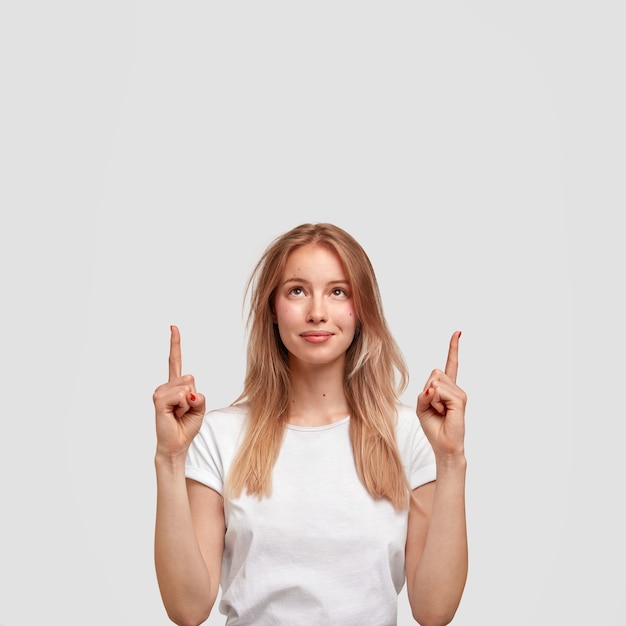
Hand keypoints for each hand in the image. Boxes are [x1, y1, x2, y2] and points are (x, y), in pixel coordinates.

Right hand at [153, 325, 205, 459]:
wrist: (177, 444)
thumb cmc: (186, 426)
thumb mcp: (200, 408)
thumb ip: (199, 396)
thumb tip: (189, 392)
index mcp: (175, 385)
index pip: (175, 360)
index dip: (175, 343)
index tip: (173, 327)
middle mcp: (166, 386)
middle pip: (190, 378)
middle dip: (194, 397)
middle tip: (185, 411)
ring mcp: (161, 392)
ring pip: (187, 387)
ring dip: (189, 404)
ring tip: (179, 414)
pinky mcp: (159, 400)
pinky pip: (182, 395)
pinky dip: (184, 406)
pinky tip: (175, 415)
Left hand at [416, 331, 466, 460]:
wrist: (444, 445)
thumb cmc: (433, 427)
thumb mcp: (421, 407)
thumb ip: (424, 393)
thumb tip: (433, 386)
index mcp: (447, 388)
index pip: (450, 364)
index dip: (453, 348)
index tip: (458, 332)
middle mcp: (455, 388)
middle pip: (434, 373)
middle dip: (427, 390)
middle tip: (434, 407)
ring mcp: (459, 393)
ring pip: (435, 382)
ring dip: (431, 398)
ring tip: (439, 411)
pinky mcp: (460, 400)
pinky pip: (439, 391)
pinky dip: (435, 401)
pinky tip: (442, 412)